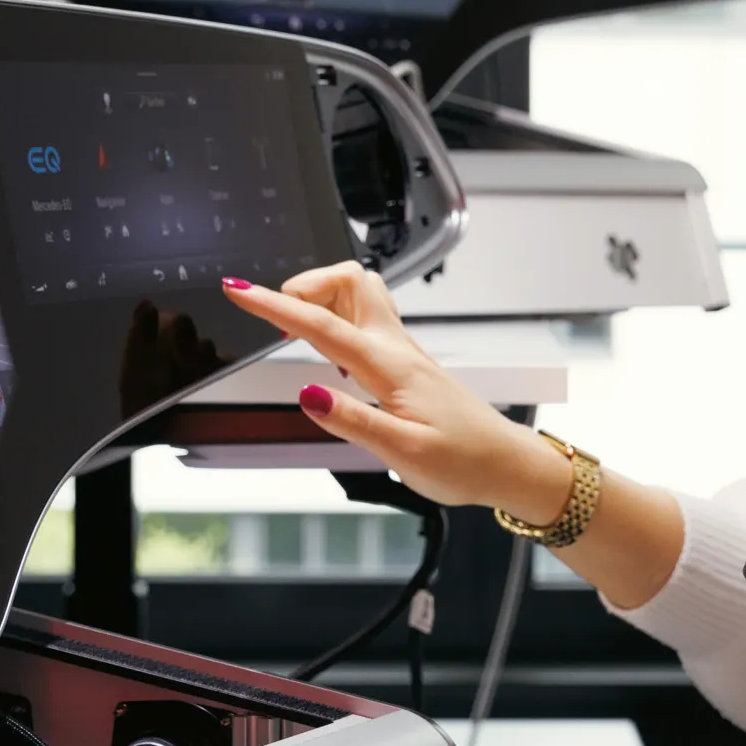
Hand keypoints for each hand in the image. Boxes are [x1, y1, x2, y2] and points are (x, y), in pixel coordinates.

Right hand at [221, 264, 572, 521]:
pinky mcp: (405, 363)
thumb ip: (354, 421)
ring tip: (296, 329)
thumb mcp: (405, 452)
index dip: (276, 306)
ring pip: (359, 295)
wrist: (505, 464)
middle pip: (348, 281)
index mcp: (390, 367)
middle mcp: (396, 349)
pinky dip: (338, 319)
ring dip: (322, 298)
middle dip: (305, 284)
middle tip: (276, 313)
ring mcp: (402, 352)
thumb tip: (307, 394)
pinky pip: (366, 320)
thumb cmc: (464, 461)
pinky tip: (330, 352)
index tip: (239, 291)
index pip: (322, 326)